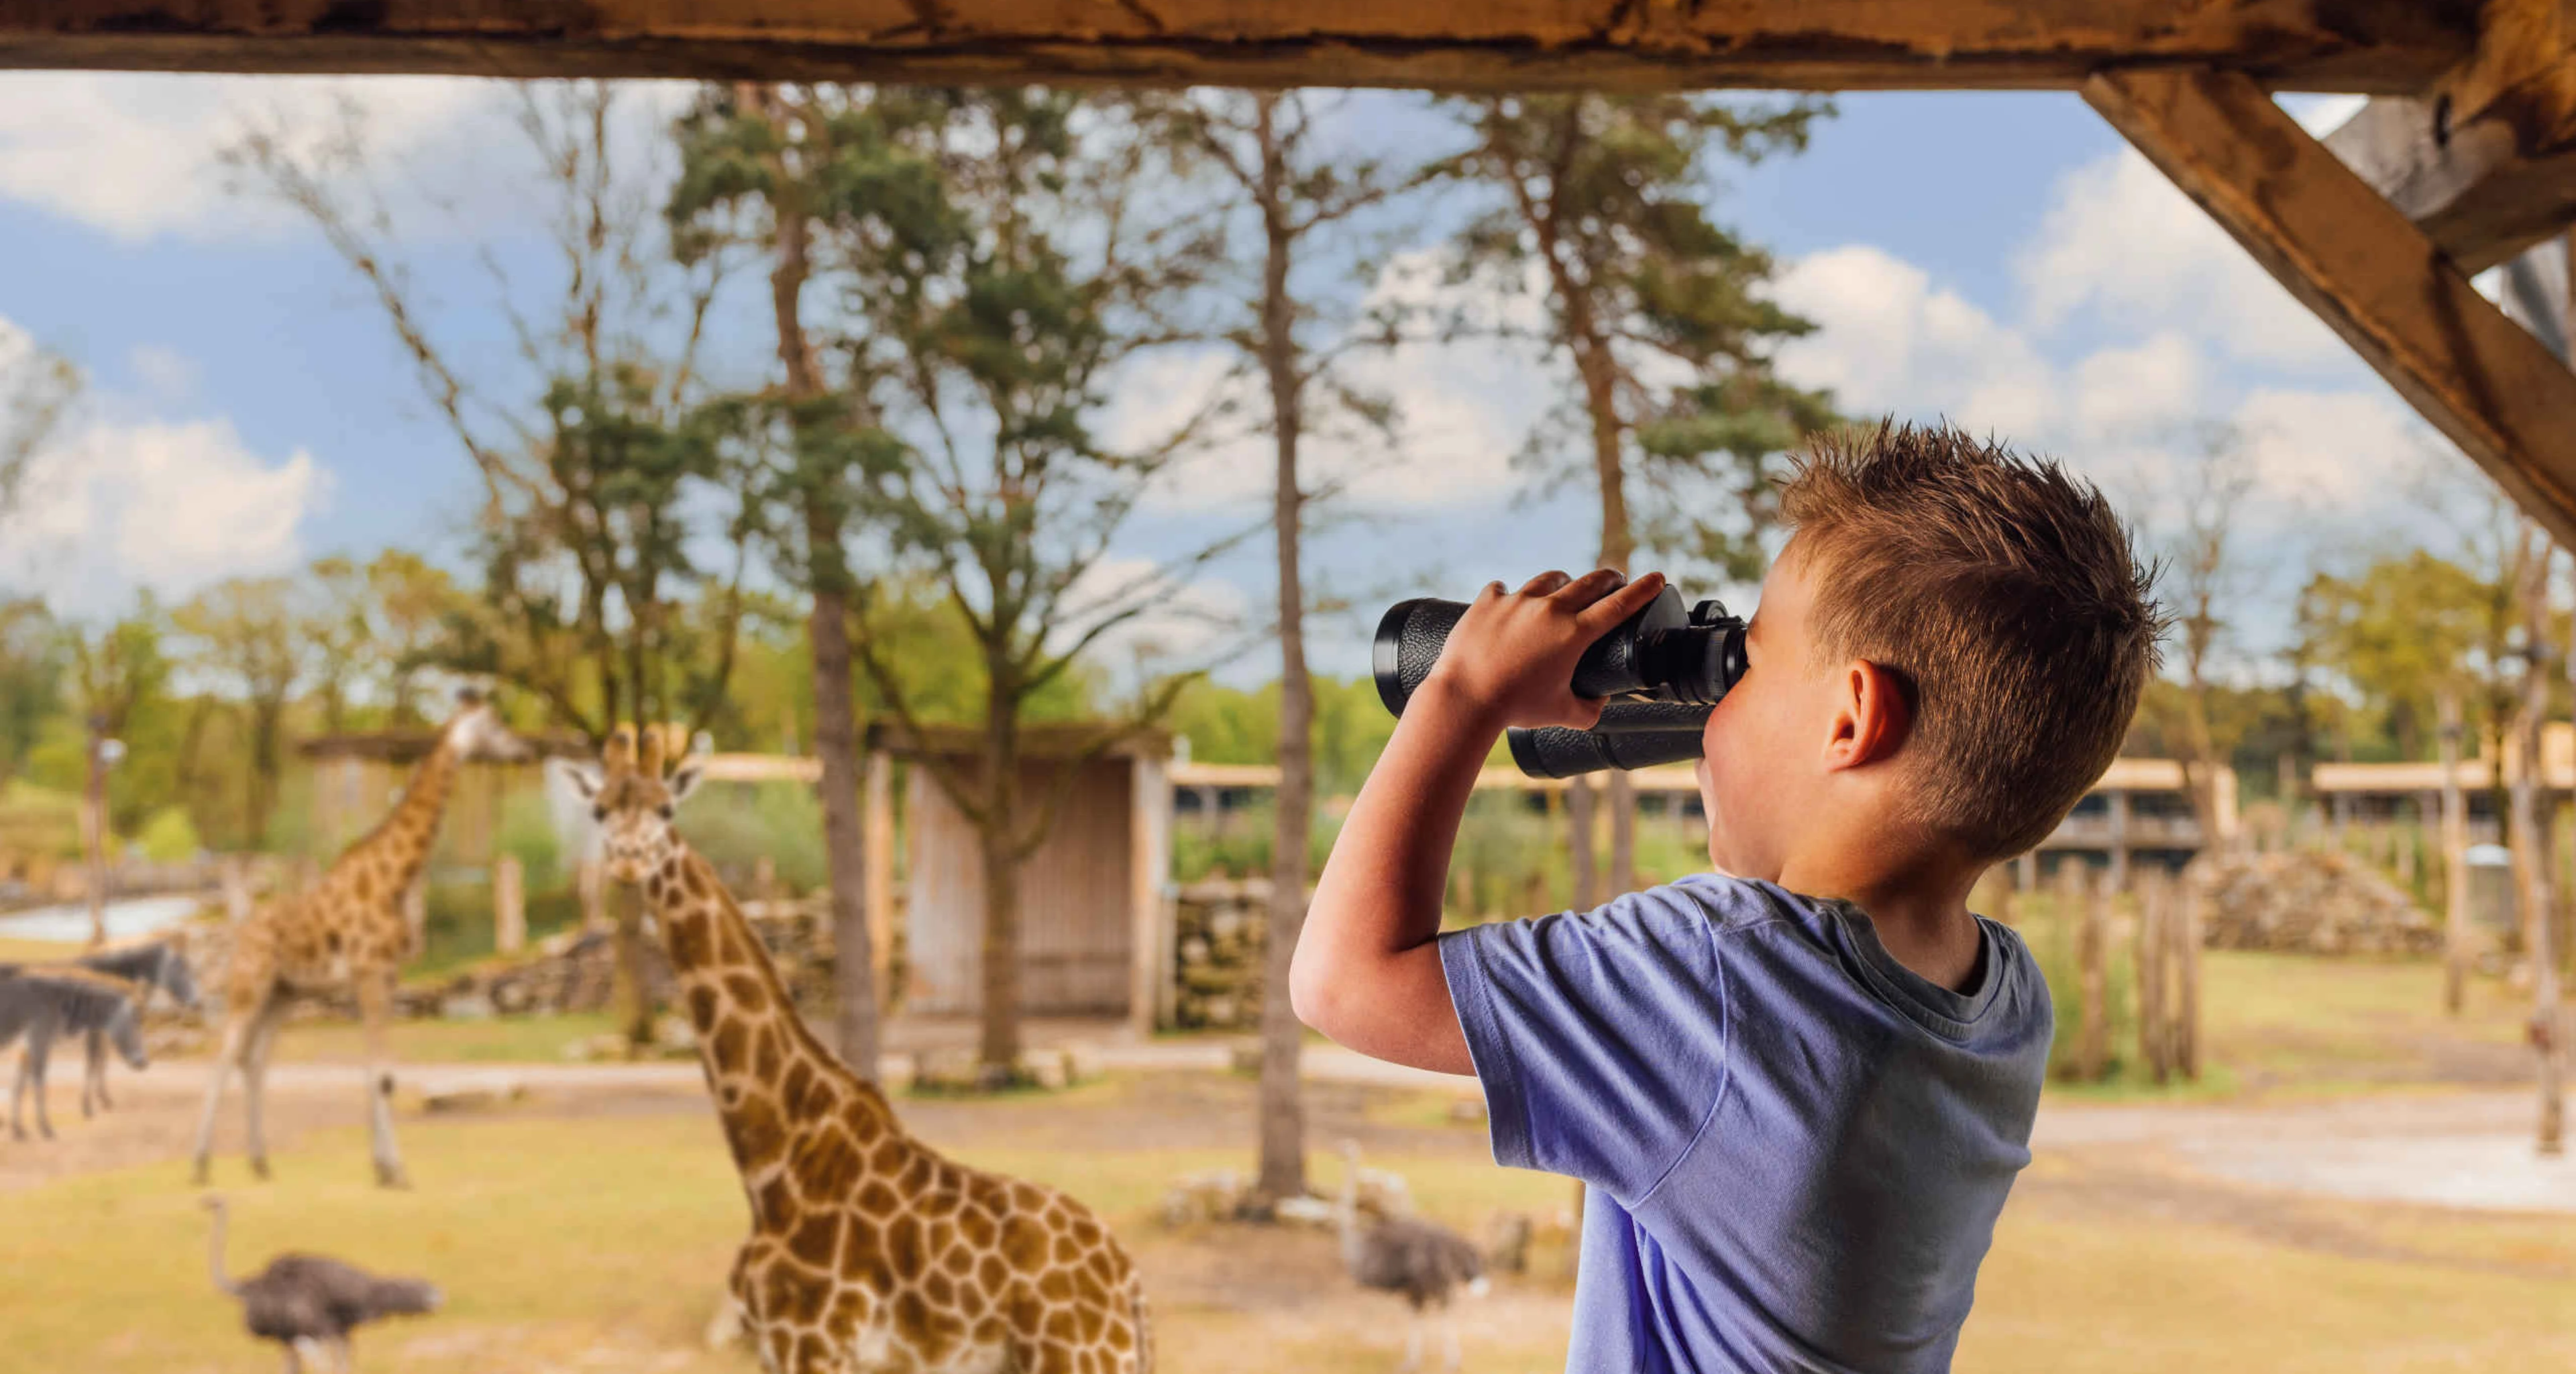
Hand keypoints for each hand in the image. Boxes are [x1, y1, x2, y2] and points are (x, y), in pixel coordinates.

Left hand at [1425, 569, 1668, 728]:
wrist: (1465, 698)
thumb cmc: (1515, 708)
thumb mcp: (1562, 715)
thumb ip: (1590, 709)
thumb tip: (1601, 702)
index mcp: (1574, 634)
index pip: (1619, 605)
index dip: (1643, 589)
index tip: (1658, 577)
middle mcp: (1549, 610)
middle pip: (1590, 581)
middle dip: (1609, 578)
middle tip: (1615, 581)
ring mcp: (1517, 601)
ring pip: (1549, 579)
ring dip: (1562, 583)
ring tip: (1563, 589)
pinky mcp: (1487, 601)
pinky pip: (1503, 589)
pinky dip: (1509, 597)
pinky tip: (1508, 605)